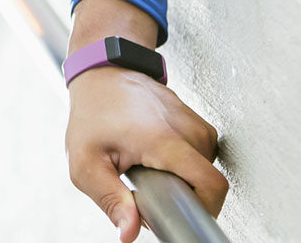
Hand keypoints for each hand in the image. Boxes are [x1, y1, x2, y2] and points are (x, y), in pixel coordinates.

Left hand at [64, 0, 227, 242]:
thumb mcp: (86, 162)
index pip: (213, 186)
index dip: (204, 210)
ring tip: (148, 167)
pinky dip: (182, 162)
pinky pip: (200, 155)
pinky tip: (156, 155)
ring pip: (203, 169)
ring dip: (180, 177)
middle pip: (208, 182)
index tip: (177, 214)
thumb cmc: (92, 114)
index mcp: (165, 140)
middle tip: (148, 187)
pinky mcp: (196, 120)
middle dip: (182, 195)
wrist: (103, 73)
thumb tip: (129, 233)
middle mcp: (188, 129)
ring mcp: (195, 122)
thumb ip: (110, 200)